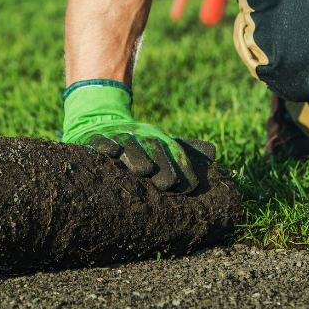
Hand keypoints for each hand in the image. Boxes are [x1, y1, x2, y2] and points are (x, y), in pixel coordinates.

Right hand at [62, 80, 215, 191]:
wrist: (102, 120)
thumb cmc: (138, 141)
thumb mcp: (161, 142)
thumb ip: (185, 149)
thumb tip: (214, 152)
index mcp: (158, 137)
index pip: (174, 152)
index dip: (183, 168)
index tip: (190, 188)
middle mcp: (140, 134)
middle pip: (153, 147)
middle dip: (162, 165)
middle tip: (168, 184)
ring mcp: (117, 135)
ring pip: (128, 144)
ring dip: (136, 156)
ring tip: (144, 171)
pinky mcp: (94, 137)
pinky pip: (99, 140)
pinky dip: (104, 145)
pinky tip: (110, 152)